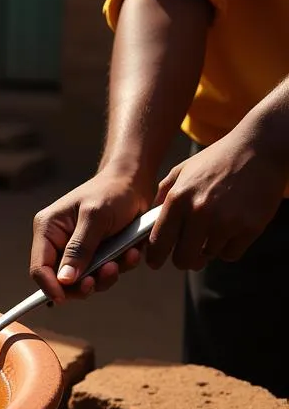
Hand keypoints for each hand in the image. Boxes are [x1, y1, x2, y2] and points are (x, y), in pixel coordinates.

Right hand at [30, 169, 148, 302]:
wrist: (136, 182)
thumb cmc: (112, 192)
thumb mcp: (95, 218)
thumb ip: (79, 250)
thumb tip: (64, 280)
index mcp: (48, 230)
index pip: (40, 267)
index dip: (49, 286)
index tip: (64, 298)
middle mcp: (59, 243)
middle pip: (62, 280)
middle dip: (85, 283)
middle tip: (107, 274)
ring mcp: (78, 251)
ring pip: (85, 281)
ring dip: (107, 276)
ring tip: (125, 259)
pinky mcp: (97, 255)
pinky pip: (103, 273)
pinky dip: (119, 267)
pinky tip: (132, 252)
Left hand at [146, 117, 288, 269]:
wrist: (260, 147)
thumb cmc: (218, 159)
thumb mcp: (182, 170)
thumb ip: (163, 195)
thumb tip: (148, 221)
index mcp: (178, 198)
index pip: (159, 242)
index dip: (155, 257)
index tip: (156, 262)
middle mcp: (200, 212)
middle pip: (183, 259)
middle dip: (183, 259)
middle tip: (188, 254)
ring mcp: (227, 221)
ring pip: (208, 256)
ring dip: (209, 249)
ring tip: (214, 230)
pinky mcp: (250, 227)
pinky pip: (231, 254)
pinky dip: (229, 248)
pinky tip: (230, 231)